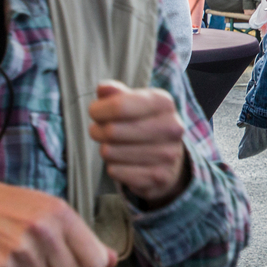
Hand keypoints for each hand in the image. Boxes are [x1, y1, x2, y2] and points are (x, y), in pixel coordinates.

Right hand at [0, 183, 115, 266]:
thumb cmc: (16, 211)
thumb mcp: (53, 212)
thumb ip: (84, 237)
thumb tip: (112, 260)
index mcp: (61, 214)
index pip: (95, 262)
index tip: (80, 266)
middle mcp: (43, 232)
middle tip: (47, 262)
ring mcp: (20, 251)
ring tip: (26, 262)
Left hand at [88, 80, 188, 205]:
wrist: (170, 159)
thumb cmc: (144, 124)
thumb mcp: (134, 103)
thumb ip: (116, 93)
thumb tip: (103, 89)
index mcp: (164, 103)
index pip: (119, 106)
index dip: (98, 110)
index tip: (95, 112)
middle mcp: (171, 127)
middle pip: (112, 131)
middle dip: (97, 131)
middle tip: (100, 131)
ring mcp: (167, 155)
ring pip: (110, 152)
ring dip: (104, 150)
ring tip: (112, 146)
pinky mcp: (159, 178)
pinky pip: (115, 171)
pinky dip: (113, 167)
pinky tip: (123, 162)